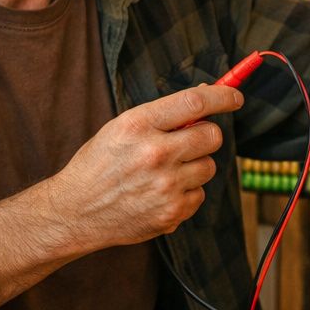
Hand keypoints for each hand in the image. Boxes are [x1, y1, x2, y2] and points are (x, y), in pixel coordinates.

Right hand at [41, 83, 243, 247]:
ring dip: (195, 167)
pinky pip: (199, 195)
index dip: (223, 97)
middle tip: (190, 141)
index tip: (235, 97)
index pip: (195, 102)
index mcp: (137, 125)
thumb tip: (204, 100)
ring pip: (209, 167)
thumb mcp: (120, 128)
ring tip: (165, 172)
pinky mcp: (171, 212)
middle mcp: (154, 154)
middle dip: (207, 136)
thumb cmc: (99, 165)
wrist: (75, 212)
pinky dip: (186, 193)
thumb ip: (161, 116)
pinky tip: (160, 193)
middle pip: (211, 136)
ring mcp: (165, 186)